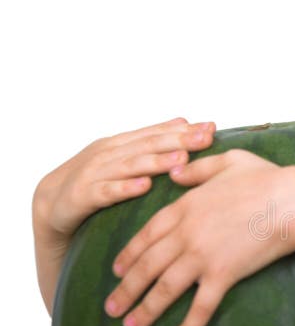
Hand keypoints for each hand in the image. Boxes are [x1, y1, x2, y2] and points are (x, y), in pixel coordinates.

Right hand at [32, 116, 216, 313]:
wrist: (50, 204)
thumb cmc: (96, 181)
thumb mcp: (124, 158)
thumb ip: (152, 140)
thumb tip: (185, 121)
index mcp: (122, 144)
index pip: (157, 134)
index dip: (185, 131)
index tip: (212, 127)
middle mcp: (108, 153)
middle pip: (148, 145)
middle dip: (178, 141)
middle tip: (205, 139)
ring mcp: (94, 173)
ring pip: (130, 165)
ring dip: (156, 162)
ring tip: (182, 160)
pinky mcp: (81, 196)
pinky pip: (105, 192)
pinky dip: (124, 188)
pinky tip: (144, 187)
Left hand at [105, 149, 294, 325]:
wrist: (292, 202)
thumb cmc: (268, 179)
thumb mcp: (229, 162)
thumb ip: (198, 168)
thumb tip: (175, 171)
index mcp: (185, 207)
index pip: (146, 235)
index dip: (128, 255)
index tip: (115, 272)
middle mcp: (186, 233)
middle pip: (147, 265)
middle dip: (126, 289)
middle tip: (111, 308)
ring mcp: (202, 255)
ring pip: (165, 288)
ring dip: (145, 310)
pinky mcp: (224, 274)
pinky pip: (202, 306)